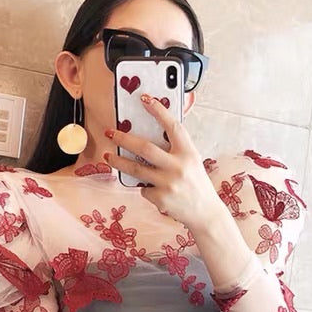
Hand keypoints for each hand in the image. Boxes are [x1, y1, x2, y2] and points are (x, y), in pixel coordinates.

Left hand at [104, 93, 221, 231]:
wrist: (204, 213)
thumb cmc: (197, 185)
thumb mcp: (192, 161)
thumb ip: (176, 149)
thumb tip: (151, 134)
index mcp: (189, 153)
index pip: (172, 126)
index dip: (158, 111)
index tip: (145, 99)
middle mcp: (178, 166)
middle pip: (145, 148)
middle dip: (124, 138)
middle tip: (111, 133)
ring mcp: (168, 183)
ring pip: (135, 169)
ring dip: (118, 161)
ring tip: (107, 156)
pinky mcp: (160, 198)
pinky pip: (143, 189)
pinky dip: (144, 187)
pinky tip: (152, 189)